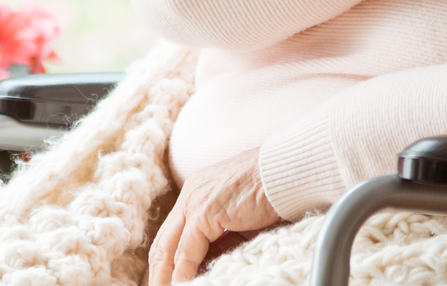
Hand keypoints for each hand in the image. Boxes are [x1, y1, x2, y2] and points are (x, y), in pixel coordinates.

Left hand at [148, 149, 279, 285]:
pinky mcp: (203, 212)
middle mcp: (190, 194)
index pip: (172, 233)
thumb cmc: (273, 193)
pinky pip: (186, 251)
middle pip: (163, 242)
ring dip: (166, 276)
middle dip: (159, 272)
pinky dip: (183, 273)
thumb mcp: (240, 221)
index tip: (166, 280)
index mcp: (197, 191)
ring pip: (168, 247)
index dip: (167, 261)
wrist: (287, 172)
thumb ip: (222, 240)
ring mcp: (194, 201)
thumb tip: (207, 267)